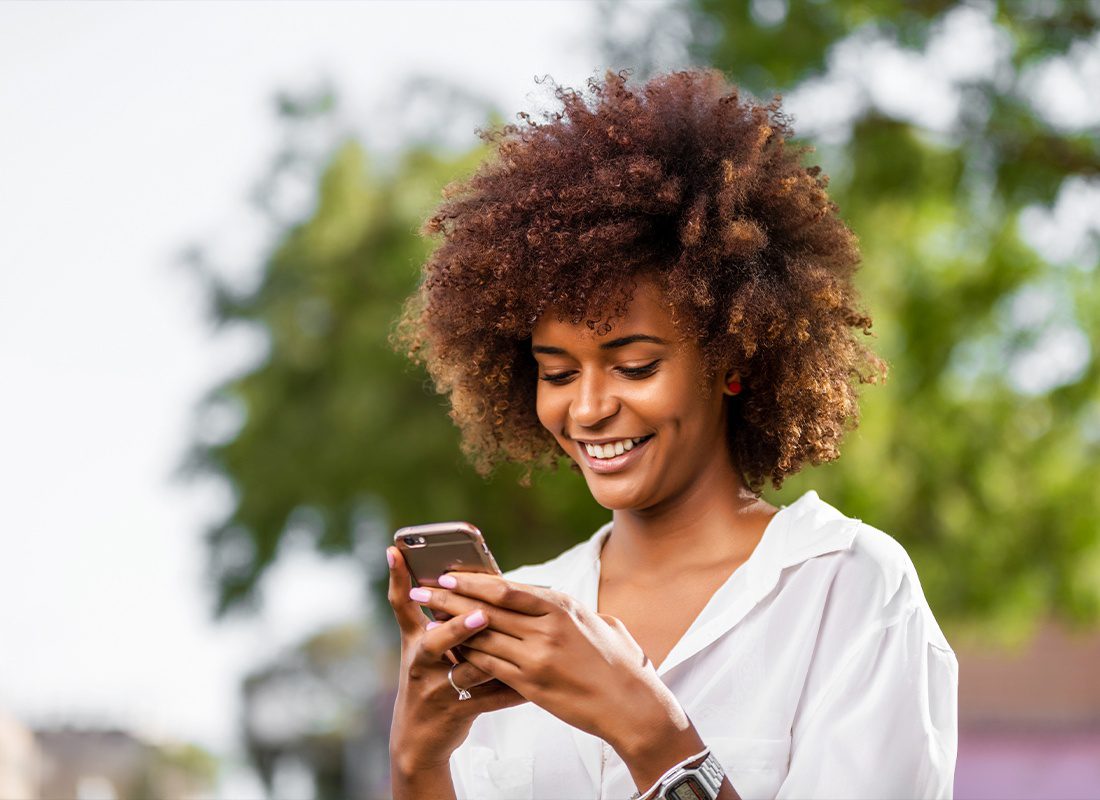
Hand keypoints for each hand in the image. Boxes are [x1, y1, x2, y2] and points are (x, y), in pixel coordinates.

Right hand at [386, 547, 528, 775]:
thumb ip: (440, 618)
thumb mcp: (424, 649)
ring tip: (516, 645)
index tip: (396, 550)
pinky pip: (491, 700)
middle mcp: (421, 664)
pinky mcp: (458, 711)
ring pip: (468, 672)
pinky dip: (513, 691)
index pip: (402, 605)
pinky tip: (533, 684)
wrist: (418, 738)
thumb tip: (470, 578)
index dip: (397, 577)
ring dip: (492, 658)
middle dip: (457, 628)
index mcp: (415, 641)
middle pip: (434, 643)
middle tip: (480, 614)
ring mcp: (438, 689)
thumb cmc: (430, 679)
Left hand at [408, 570, 685, 750]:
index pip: (506, 587)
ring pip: (483, 637)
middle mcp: (547, 627)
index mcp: (561, 605)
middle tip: (422, 589)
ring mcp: (538, 656)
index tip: (447, 574)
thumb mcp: (596, 622)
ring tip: (428, 620)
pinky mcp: (532, 684)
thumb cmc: (617, 662)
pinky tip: (451, 653)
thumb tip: (546, 598)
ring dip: (452, 628)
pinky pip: (490, 666)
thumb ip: (566, 609)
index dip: (471, 581)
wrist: (630, 704)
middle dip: (449, 598)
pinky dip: (468, 658)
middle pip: (486, 608)